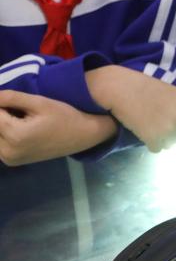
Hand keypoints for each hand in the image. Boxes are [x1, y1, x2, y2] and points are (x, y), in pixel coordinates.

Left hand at [0, 90, 117, 164]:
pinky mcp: (11, 162)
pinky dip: (3, 134)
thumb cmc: (64, 116)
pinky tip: (18, 127)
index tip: (14, 101)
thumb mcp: (40, 102)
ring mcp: (9, 159)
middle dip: (1, 114)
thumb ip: (11, 98)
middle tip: (19, 109)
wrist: (82, 136)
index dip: (1, 104)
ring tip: (19, 117)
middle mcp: (7, 152)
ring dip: (2, 124)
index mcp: (15, 136)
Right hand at [86, 65, 175, 152]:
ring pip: (170, 145)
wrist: (124, 89)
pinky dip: (149, 143)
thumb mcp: (173, 96)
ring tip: (149, 126)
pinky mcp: (155, 138)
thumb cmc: (146, 89)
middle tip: (158, 126)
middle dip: (173, 136)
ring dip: (161, 140)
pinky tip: (142, 130)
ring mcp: (170, 129)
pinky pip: (156, 149)